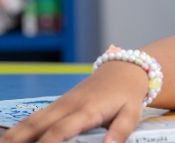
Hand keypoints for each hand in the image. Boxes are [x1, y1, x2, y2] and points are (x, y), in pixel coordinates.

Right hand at [0, 62, 148, 142]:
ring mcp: (62, 103)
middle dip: (21, 140)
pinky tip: (11, 138)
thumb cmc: (128, 95)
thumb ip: (120, 131)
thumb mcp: (132, 114)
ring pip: (33, 120)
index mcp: (87, 110)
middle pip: (39, 125)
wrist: (124, 69)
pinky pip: (36, 116)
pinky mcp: (59, 103)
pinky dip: (21, 128)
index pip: (61, 130)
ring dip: (15, 134)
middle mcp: (69, 106)